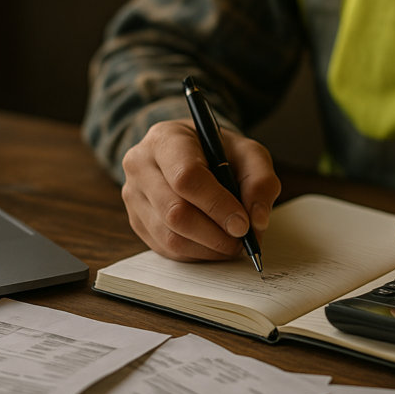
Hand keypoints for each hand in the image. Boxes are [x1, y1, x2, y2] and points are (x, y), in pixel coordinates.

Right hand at [120, 118, 280, 260]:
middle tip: (242, 240)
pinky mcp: (136, 221)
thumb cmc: (218, 150)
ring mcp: (133, 195)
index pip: (186, 178)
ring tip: (232, 244)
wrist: (190, 152)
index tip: (243, 224)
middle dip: (215, 234)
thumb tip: (257, 221)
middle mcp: (140, 166)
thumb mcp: (248, 153)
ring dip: (208, 248)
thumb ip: (260, 181)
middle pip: (175, 212)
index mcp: (166, 139)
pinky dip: (196, 254)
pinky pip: (165, 249)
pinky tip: (214, 245)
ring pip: (169, 236)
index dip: (218, 206)